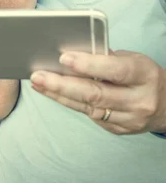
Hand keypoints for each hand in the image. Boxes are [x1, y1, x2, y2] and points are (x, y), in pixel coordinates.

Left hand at [30, 50, 165, 134]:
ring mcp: (129, 119)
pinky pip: (89, 116)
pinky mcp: (119, 130)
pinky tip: (53, 93)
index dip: (88, 64)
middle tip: (38, 75)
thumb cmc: (141, 74)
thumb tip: (70, 52)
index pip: (114, 70)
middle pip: (95, 94)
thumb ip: (105, 57)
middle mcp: (139, 100)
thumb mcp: (131, 59)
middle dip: (62, 84)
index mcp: (143, 75)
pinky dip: (69, 103)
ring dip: (59, 95)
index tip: (63, 58)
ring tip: (38, 83)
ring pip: (88, 107)